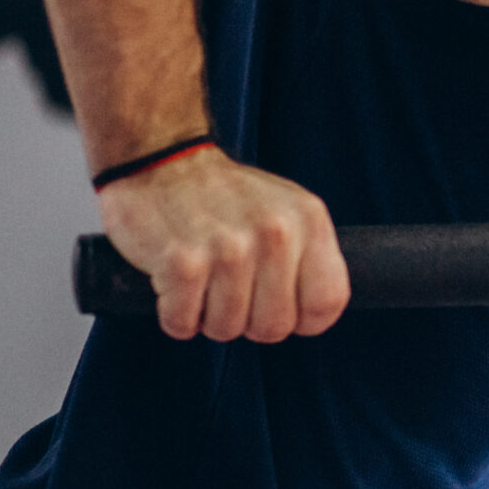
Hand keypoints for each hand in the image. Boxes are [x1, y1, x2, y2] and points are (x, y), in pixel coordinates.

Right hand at [95, 147, 350, 341]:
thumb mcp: (288, 209)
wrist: (160, 159)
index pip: (328, 301)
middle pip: (275, 327)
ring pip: (227, 329)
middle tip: (230, 294)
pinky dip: (175, 316)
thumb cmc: (225, 194)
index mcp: (309, 219)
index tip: (283, 312)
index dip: (304, 320)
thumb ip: (309, 255)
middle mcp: (275, 233)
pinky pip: (182, 323)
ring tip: (201, 283)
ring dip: (207, 318)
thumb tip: (318, 313)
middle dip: (249, 323)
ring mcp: (229, 248)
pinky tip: (174, 286)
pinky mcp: (181, 261)